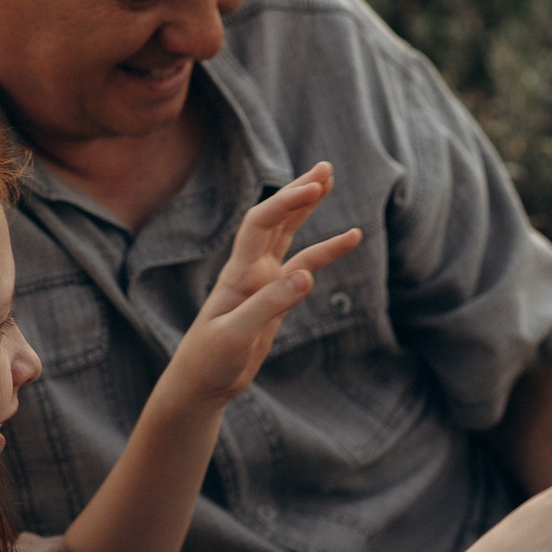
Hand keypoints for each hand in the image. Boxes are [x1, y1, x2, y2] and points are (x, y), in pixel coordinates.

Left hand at [160, 164, 361, 406]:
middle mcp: (250, 270)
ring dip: (308, 209)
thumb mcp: (237, 334)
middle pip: (276, 219)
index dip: (286, 203)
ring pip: (289, 235)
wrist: (201, 383)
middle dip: (299, 192)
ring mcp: (263, 282)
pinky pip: (305, 267)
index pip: (262, 224)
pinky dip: (326, 252)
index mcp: (238, 273)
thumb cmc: (210, 360)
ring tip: (329, 182)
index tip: (314, 188)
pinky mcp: (275, 299)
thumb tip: (307, 275)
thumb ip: (270, 304)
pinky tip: (350, 238)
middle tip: (326, 168)